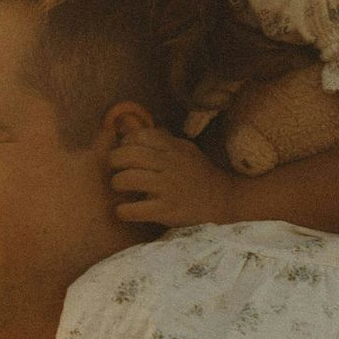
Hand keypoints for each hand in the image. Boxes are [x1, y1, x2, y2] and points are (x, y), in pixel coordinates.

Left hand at [109, 126, 243, 228]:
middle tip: (116, 170)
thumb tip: (132, 127)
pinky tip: (124, 211)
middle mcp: (170, 165)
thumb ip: (161, 140)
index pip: (139, 136)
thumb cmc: (198, 174)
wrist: (224, 200)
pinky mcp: (167, 210)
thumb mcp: (185, 150)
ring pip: (128, 179)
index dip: (125, 143)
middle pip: (128, 155)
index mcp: (173, 148)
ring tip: (121, 189)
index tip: (125, 152)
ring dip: (117, 184)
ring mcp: (168, 188)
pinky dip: (123, 211)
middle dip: (114, 162)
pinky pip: (135, 210)